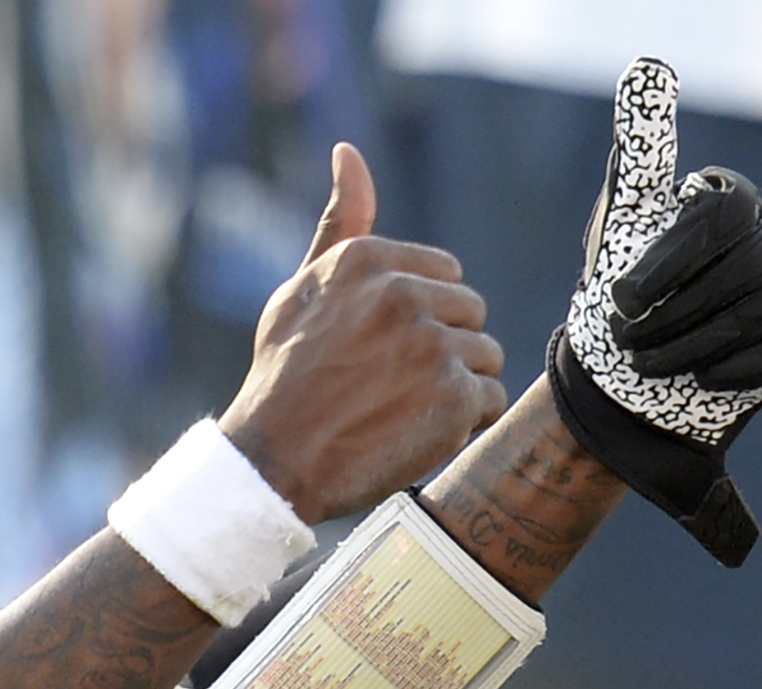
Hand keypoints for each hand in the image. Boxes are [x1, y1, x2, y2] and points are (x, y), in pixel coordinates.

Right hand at [218, 143, 507, 523]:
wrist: (270, 463)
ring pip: (485, 356)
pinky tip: (416, 432)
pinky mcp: (453, 397)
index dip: (421, 317)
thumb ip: (339, 224)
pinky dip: (462, 424)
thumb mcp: (300, 290)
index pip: (444, 274)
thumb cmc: (282, 378)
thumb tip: (349, 153)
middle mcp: (401, 293)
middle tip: (391, 387)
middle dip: (443, 348)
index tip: (382, 351)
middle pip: (469, 312)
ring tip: (402, 411)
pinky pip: (490, 400)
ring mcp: (431, 345)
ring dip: (455, 387)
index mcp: (365, 260)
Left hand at [547, 57, 761, 563]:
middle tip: (628, 341)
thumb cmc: (624, 292)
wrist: (629, 379)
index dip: (670, 263)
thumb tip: (648, 65)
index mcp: (734, 200)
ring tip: (649, 363)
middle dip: (677, 312)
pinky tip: (702, 376)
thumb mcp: (622, 217)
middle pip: (746, 267)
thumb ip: (640, 144)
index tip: (622, 298)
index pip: (723, 215)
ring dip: (696, 345)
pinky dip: (743, 368)